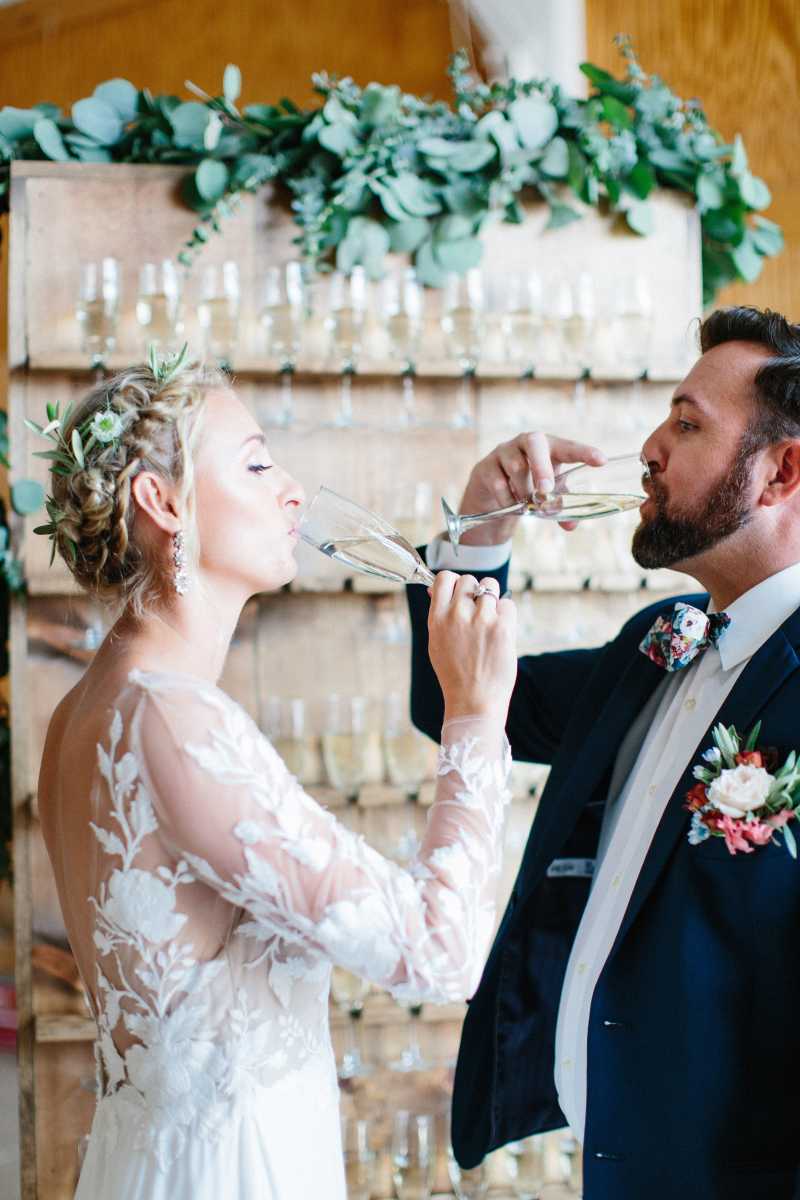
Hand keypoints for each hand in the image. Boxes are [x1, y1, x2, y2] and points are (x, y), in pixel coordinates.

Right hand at [427, 572, 516, 722]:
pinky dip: (506, 614)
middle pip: (469, 579)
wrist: (474, 701)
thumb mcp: (436, 643)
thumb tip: (436, 589)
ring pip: (490, 585)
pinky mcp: (502, 627)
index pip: (445, 578)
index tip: (459, 593)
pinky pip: (508, 603)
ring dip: (492, 598)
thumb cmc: (455, 674)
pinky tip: (501, 631)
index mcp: (437, 618)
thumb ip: (438, 614)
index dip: (454, 582)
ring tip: (491, 619)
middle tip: (477, 611)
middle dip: (474, 591)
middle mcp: (457, 615)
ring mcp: (480, 619)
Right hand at [457, 432, 606, 544]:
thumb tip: (571, 525)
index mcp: (548, 447)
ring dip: (524, 491)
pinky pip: (499, 484)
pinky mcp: (486, 466)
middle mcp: (526, 443)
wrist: (491, 493)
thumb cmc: (527, 487)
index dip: (584, 452)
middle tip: (546, 490)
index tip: (601, 461)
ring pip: (516, 467)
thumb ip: (560, 508)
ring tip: (527, 503)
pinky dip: (508, 500)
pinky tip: (510, 504)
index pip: (568, 447)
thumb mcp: (547, 497)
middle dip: (542, 466)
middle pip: (534, 441)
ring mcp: (504, 451)